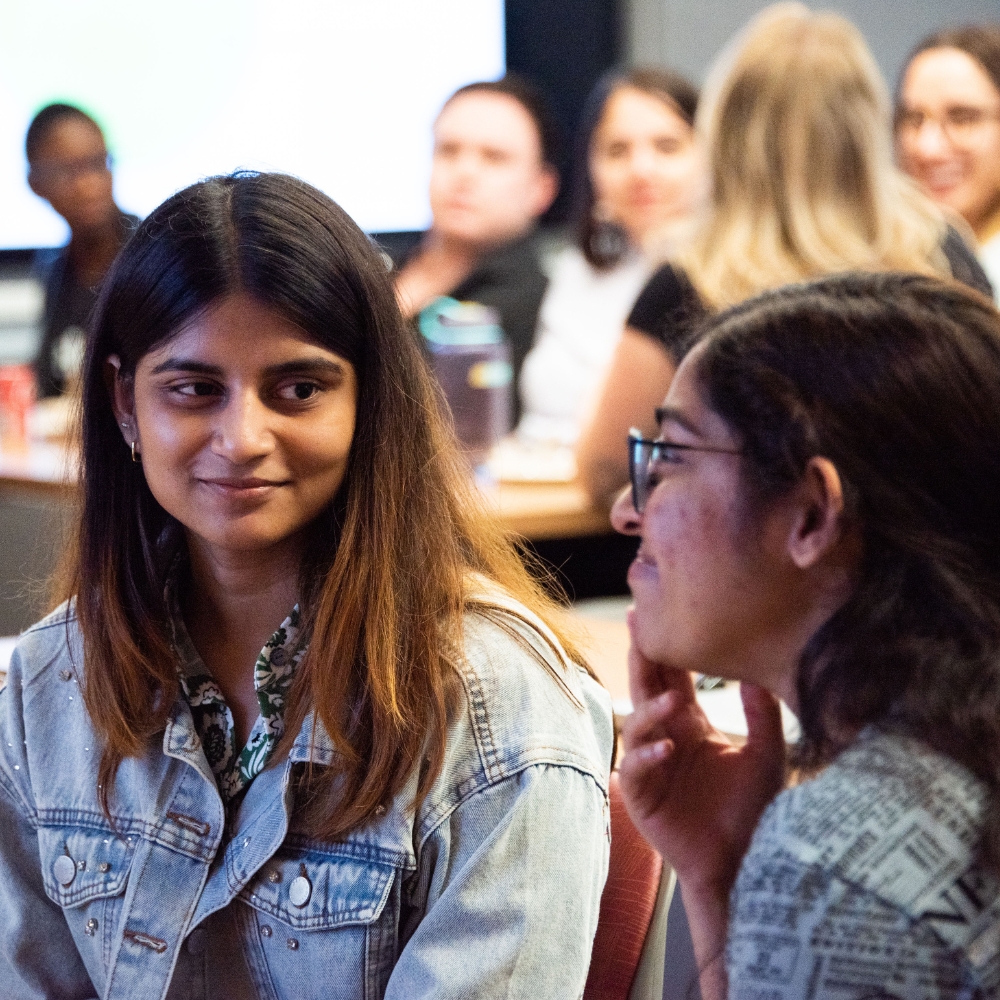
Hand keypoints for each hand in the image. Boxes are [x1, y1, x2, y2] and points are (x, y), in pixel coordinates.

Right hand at [618, 620, 785, 895]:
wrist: (745, 862)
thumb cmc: (753, 810)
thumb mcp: (767, 757)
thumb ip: (763, 716)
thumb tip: (758, 672)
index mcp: (690, 724)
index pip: (671, 678)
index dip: (664, 648)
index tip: (656, 613)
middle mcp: (666, 737)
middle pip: (647, 690)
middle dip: (642, 660)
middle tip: (640, 629)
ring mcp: (650, 765)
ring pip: (637, 725)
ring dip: (651, 710)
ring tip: (673, 700)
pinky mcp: (642, 796)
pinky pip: (636, 769)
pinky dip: (647, 755)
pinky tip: (668, 748)